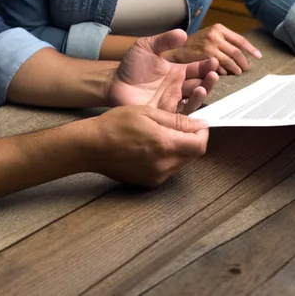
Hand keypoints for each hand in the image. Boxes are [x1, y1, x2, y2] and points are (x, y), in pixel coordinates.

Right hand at [89, 105, 209, 187]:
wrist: (91, 147)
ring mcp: (157, 176)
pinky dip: (168, 159)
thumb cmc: (115, 125)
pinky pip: (168, 170)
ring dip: (180, 150)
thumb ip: (176, 120)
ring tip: (163, 136)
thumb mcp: (147, 113)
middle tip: (180, 127)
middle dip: (192, 140)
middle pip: (193, 155)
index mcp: (165, 145)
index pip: (199, 145)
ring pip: (181, 163)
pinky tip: (152, 148)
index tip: (198, 124)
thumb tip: (199, 124)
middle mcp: (164, 164)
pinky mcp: (149, 182)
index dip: (203, 133)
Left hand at [106, 29, 218, 111]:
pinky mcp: (165, 115)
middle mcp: (179, 88)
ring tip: (202, 88)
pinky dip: (189, 112)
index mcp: (177, 72)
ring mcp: (173, 102)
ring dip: (201, 94)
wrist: (114, 84)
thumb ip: (163, 40)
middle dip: (209, 81)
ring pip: (193, 100)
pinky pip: (181, 116)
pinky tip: (190, 106)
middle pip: (200, 85)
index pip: (197, 69)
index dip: (206, 66)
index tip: (214, 62)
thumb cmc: (131, 66)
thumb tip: (183, 33)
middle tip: (213, 75)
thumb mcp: (146, 47)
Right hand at [162, 23, 261, 74]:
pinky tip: (225, 74)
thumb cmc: (193, 45)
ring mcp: (209, 46)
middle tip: (246, 68)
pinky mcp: (204, 57)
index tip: (258, 56)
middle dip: (244, 62)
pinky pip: (220, 68)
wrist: (174, 50)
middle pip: (237, 52)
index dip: (251, 49)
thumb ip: (223, 41)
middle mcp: (215, 35)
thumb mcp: (208, 36)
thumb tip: (241, 51)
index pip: (240, 39)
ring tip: (238, 73)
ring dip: (236, 69)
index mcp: (218, 28)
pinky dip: (224, 72)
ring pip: (230, 61)